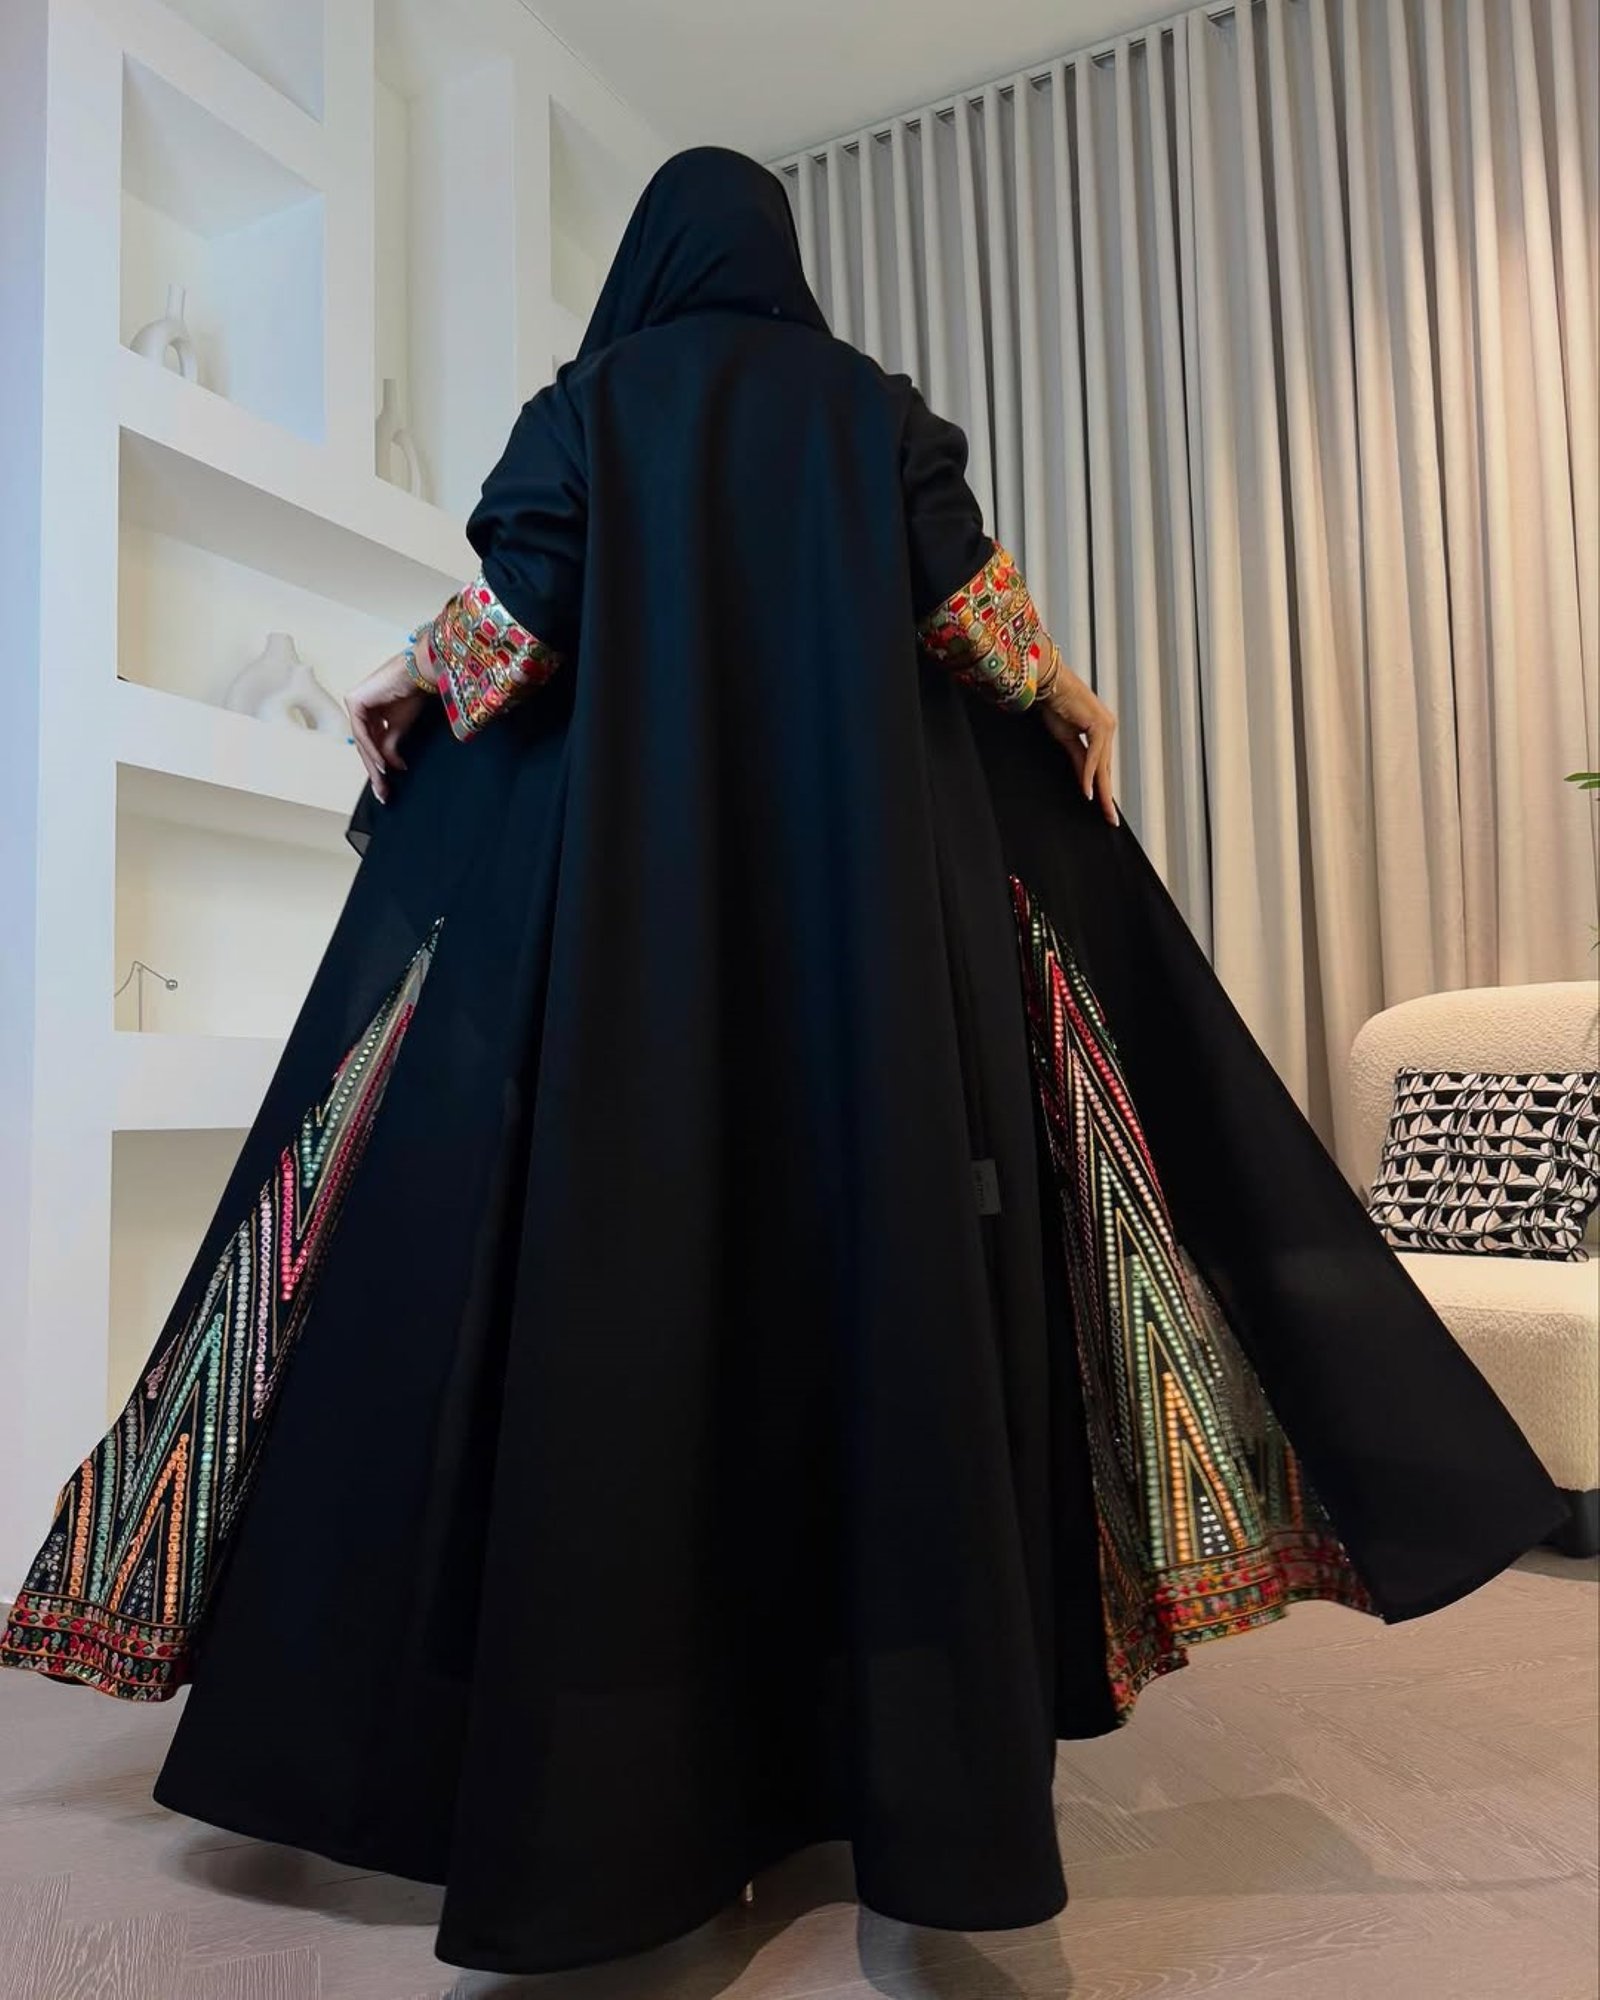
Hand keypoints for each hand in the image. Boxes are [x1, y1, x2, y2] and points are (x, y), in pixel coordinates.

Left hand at [347, 652, 429, 803]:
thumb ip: (390, 746)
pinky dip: (371, 750)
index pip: (372, 744)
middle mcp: (360, 709)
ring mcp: (355, 704)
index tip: (387, 788)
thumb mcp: (400, 727)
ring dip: (373, 764)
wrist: (419, 672)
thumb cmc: (413, 693)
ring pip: (362, 741)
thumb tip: (392, 767)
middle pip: (365, 745)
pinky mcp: (355, 702)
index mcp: (370, 713)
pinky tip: (381, 765)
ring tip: (383, 783)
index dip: (379, 767)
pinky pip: (362, 732)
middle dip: (374, 771)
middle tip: (383, 793)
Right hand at [1037, 655, 1118, 825]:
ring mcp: (1106, 726)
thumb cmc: (1055, 706)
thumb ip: (1078, 759)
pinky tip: (1088, 791)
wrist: (1049, 683)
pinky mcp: (1099, 725)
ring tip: (1102, 811)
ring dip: (1101, 790)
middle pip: (1107, 769)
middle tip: (1110, 818)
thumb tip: (1084, 780)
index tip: (1104, 809)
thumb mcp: (1066, 738)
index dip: (1103, 788)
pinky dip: (1090, 774)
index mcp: (1101, 732)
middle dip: (1107, 795)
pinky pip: (1094, 756)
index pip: (1103, 766)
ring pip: (1103, 765)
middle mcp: (1108, 728)